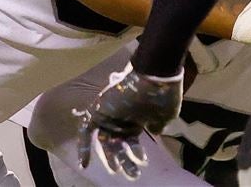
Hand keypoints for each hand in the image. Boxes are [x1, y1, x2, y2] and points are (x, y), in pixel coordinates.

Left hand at [76, 63, 182, 179]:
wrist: (155, 74)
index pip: (132, 140)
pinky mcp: (98, 111)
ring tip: (119, 172)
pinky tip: (84, 165)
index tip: (141, 163)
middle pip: (119, 144)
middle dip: (124, 161)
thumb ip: (158, 125)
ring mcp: (110, 115)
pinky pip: (85, 132)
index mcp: (137, 119)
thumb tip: (154, 132)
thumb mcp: (166, 115)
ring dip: (110, 158)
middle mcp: (122, 118)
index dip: (135, 153)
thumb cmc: (162, 95)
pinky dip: (84, 148)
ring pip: (105, 142)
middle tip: (132, 175)